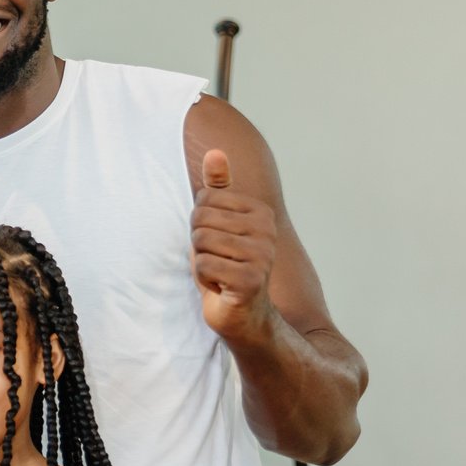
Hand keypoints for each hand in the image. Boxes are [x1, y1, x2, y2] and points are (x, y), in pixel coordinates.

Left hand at [190, 150, 278, 341]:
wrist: (243, 313)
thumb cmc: (226, 266)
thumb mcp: (218, 223)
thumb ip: (217, 189)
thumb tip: (214, 152)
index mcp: (259, 212)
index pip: (203, 200)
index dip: (199, 224)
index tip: (217, 243)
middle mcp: (266, 230)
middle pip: (200, 220)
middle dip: (199, 244)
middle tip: (217, 260)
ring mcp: (261, 254)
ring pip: (201, 242)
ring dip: (202, 262)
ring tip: (220, 273)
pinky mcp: (251, 278)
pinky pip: (204, 266)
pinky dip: (205, 280)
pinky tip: (222, 287)